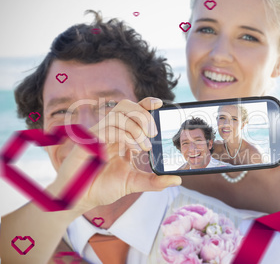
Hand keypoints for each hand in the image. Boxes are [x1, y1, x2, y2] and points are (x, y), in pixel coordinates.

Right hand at [52, 97, 180, 212]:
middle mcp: (109, 132)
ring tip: (145, 146)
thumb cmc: (102, 188)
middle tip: (154, 133)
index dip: (145, 103)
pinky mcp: (88, 142)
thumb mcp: (134, 183)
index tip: (160, 103)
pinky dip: (124, 135)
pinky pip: (107, 128)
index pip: (132, 112)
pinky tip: (132, 148)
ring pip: (117, 114)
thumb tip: (177, 180)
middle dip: (143, 115)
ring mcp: (98, 135)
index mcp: (119, 136)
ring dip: (135, 127)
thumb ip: (154, 181)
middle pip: (126, 106)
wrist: (79, 200)